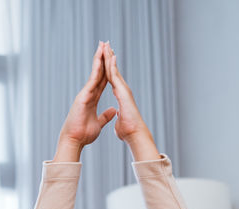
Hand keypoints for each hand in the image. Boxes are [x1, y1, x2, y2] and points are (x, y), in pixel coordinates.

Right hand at [57, 41, 116, 155]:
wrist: (74, 141)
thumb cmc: (83, 134)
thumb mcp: (98, 123)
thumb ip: (105, 116)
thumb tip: (114, 110)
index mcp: (92, 99)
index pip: (102, 81)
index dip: (107, 69)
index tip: (111, 58)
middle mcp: (88, 94)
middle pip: (98, 73)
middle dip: (102, 58)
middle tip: (105, 43)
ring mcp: (85, 93)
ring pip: (94, 72)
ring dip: (99, 58)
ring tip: (103, 44)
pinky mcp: (83, 96)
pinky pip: (92, 79)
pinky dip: (97, 68)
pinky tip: (100, 58)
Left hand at [104, 44, 158, 159]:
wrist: (134, 134)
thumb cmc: (128, 130)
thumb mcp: (119, 121)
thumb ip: (117, 117)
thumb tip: (117, 116)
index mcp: (120, 95)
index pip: (112, 79)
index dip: (107, 69)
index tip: (104, 58)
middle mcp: (123, 90)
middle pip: (113, 70)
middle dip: (109, 57)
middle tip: (106, 44)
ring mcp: (124, 89)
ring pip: (114, 70)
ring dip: (110, 57)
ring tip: (106, 45)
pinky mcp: (123, 92)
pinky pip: (116, 76)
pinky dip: (113, 66)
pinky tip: (110, 56)